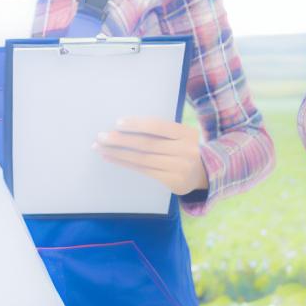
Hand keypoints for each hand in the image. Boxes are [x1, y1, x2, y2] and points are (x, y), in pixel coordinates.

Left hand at [93, 118, 208, 196]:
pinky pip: (144, 170)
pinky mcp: (173, 182)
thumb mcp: (180, 136)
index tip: (117, 123)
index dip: (136, 124)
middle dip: (120, 140)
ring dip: (118, 153)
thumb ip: (161, 132)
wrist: (205, 173)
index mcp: (187, 133)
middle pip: (147, 144)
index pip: (157, 126)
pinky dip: (126, 164)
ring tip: (100, 148)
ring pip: (142, 158)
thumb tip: (124, 128)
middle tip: (101, 137)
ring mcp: (180, 167)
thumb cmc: (185, 149)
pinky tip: (113, 158)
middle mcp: (185, 150)